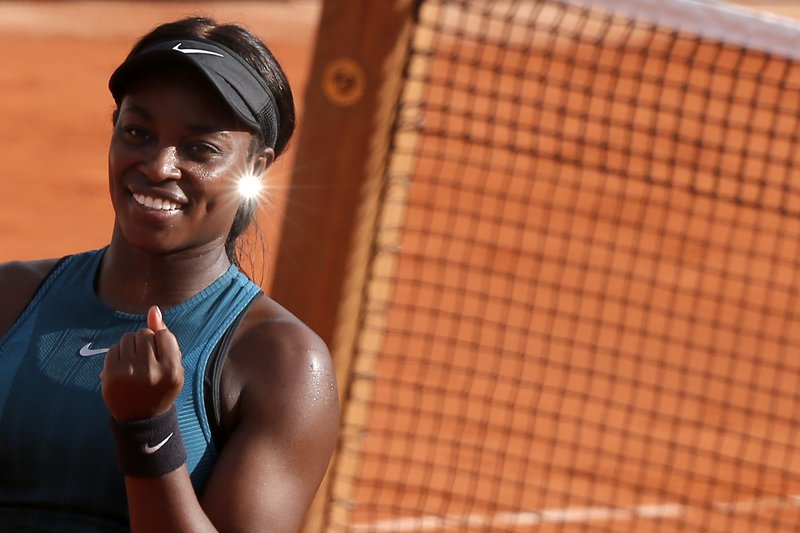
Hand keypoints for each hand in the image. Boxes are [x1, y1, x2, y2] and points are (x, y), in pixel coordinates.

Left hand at [101, 305, 183, 421]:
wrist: (141, 418)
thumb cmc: (161, 388)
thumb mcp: (173, 366)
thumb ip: (166, 337)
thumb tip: (153, 309)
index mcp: (171, 370)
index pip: (164, 334)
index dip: (161, 341)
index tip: (160, 355)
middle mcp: (151, 371)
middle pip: (145, 333)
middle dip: (145, 341)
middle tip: (147, 359)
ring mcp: (129, 373)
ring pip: (128, 337)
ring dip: (132, 345)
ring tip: (135, 362)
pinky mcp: (111, 375)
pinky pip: (114, 348)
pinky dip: (119, 353)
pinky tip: (124, 366)